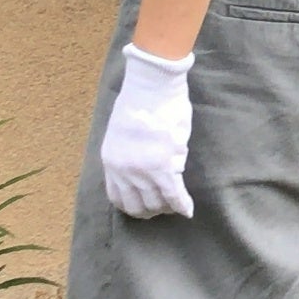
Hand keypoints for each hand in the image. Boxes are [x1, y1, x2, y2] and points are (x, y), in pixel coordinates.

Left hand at [100, 45, 195, 218]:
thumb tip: (144, 170)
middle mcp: (124, 172)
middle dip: (150, 211)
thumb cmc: (139, 101)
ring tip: (176, 205)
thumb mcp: (122, 132)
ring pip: (156, 203)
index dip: (132, 206)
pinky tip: (188, 210)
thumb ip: (128, 154)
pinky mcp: (164, 168)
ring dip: (167, 208)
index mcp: (111, 161)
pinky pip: (174, 196)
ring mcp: (143, 172)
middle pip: (137, 205)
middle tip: (162, 209)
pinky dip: (182, 205)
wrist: (151, 87)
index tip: (143, 206)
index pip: (117, 197)